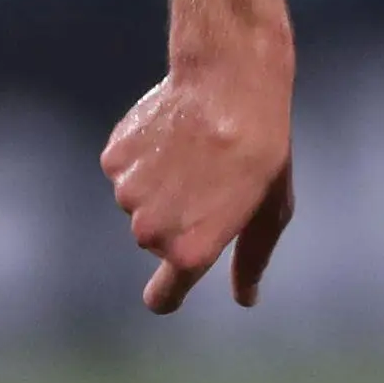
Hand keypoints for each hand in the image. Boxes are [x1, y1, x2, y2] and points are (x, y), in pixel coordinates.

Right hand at [101, 49, 294, 314]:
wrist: (229, 84)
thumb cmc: (261, 151)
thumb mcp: (270, 212)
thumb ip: (251, 261)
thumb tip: (246, 298)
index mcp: (188, 251)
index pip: (162, 298)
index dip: (166, 294)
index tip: (169, 288)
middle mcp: (149, 232)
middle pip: (156, 241)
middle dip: (179, 220)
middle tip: (212, 182)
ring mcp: (126, 194)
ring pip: (140, 204)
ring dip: (162, 186)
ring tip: (196, 153)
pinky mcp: (113, 159)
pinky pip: (127, 170)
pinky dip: (145, 157)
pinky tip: (173, 134)